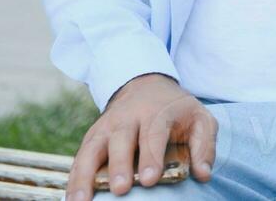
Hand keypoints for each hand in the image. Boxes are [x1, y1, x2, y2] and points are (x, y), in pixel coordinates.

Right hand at [66, 73, 216, 200]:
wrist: (146, 86)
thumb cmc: (177, 111)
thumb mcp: (199, 119)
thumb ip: (204, 146)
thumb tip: (203, 175)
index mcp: (157, 112)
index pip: (154, 133)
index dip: (151, 156)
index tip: (149, 180)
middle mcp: (128, 118)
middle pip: (121, 139)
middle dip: (119, 165)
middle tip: (120, 189)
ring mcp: (106, 127)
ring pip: (92, 149)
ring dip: (85, 175)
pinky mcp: (92, 137)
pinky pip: (80, 158)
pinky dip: (73, 178)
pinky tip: (71, 199)